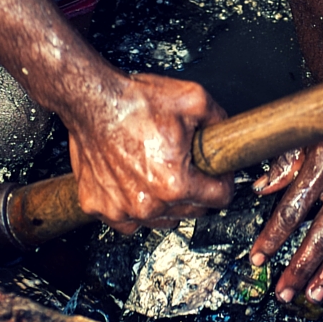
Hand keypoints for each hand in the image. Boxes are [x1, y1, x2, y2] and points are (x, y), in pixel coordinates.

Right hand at [64, 73, 233, 232]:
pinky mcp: (98, 206)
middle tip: (185, 165)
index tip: (217, 173)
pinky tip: (136, 184)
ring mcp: (121, 209)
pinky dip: (133, 206)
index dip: (223, 180)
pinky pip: (127, 221)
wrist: (93, 100)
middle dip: (195, 190)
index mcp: (175, 184)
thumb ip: (220, 122)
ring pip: (161, 219)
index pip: (220, 198)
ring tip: (159, 172)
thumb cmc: (134, 102)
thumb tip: (229, 136)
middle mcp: (149, 203)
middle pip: (192, 211)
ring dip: (165, 202)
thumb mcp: (194, 100)